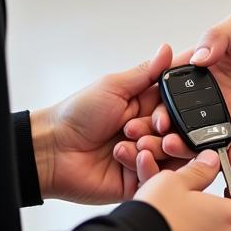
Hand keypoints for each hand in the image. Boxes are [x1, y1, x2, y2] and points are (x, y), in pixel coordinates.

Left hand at [30, 44, 171, 203]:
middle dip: (168, 130)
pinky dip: (147, 167)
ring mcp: (144, 156)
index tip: (171, 109)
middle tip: (155, 127)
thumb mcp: (113, 87)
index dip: (178, 108)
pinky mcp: (137, 180)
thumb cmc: (76, 114)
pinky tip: (128, 157)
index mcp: (145, 106)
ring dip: (157, 147)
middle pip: (178, 132)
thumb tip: (167, 50)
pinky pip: (156, 177)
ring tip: (136, 143)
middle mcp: (148, 131)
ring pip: (171, 155)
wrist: (52, 149)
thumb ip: (146, 72)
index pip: (176, 106)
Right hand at [115, 11, 230, 170]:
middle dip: (168, 132)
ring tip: (183, 151)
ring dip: (193, 147)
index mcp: (201, 69)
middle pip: (183, 118)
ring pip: (206, 136)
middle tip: (158, 142)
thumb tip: (198, 58)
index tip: (149, 115)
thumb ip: (218, 36)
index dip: (158, 101)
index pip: (172, 87)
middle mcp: (212, 95)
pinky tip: (229, 157)